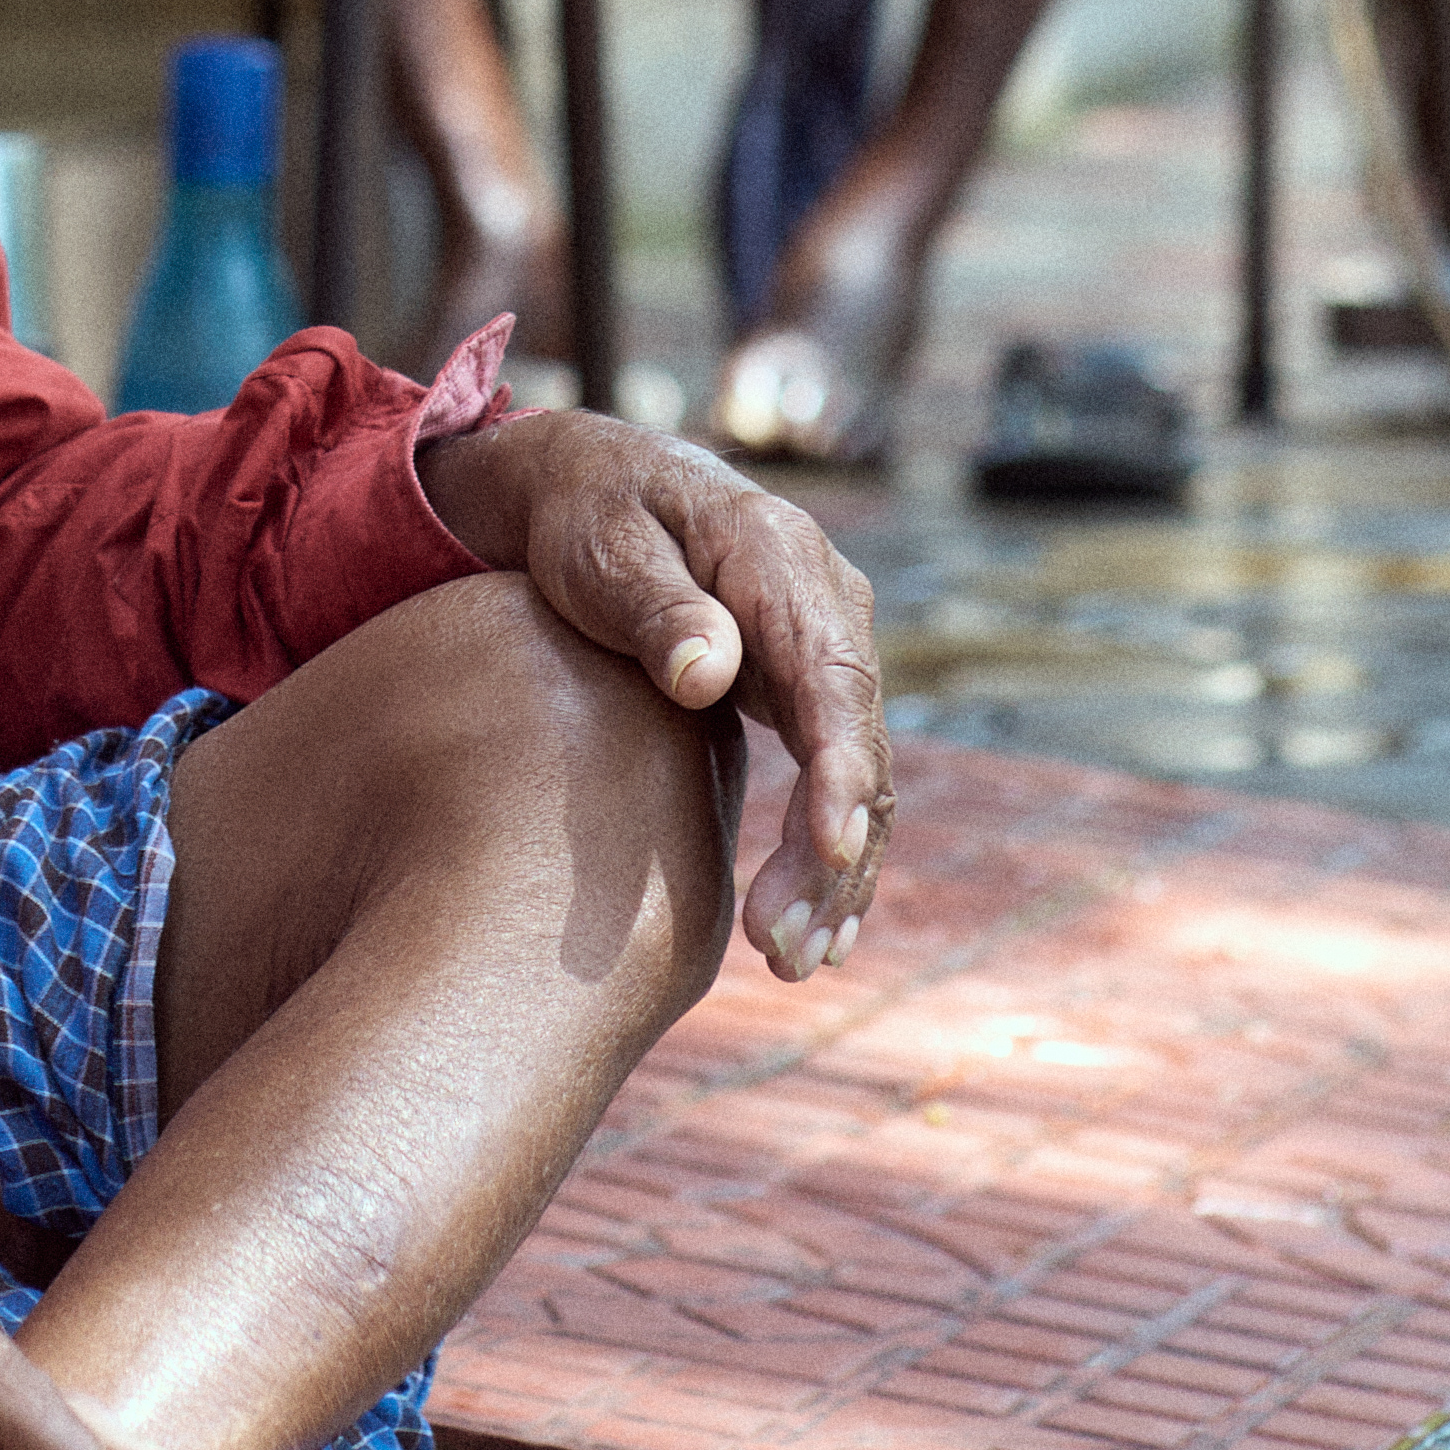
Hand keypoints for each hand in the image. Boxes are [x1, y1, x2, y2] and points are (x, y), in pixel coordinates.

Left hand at [422, 411, 893, 984]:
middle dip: (834, 853)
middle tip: (781, 944)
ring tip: (792, 961)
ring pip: (858, 778)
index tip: (831, 847)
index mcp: (780, 560)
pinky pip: (837, 783)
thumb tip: (711, 672)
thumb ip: (656, 607)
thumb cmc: (591, 516)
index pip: (833, 677)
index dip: (839, 769)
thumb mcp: (603, 549)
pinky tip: (812, 935)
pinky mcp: (807, 694)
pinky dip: (828, 858)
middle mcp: (826, 608)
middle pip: (856, 743)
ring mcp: (824, 653)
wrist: (596, 488)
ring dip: (835, 875)